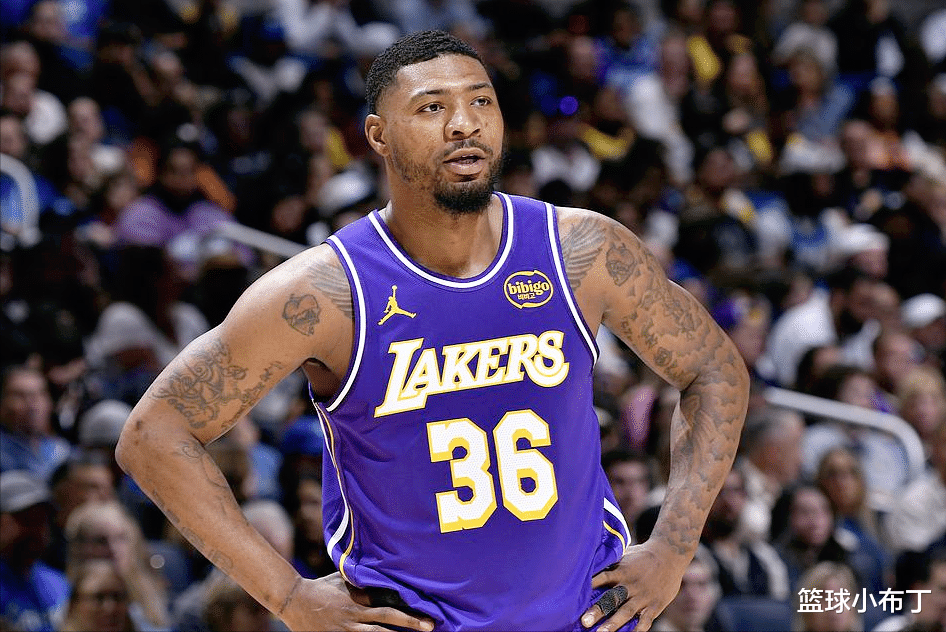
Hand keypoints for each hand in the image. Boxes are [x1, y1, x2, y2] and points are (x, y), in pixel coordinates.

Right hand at [280, 573, 435, 631]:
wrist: (293, 599)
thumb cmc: (322, 586)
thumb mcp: (345, 579)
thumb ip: (364, 580)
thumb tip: (386, 572)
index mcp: (358, 600)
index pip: (388, 607)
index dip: (408, 612)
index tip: (427, 615)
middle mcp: (354, 616)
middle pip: (386, 621)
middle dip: (410, 624)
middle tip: (430, 627)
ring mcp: (344, 630)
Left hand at [581, 541, 687, 631]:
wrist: (670, 554)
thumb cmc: (643, 555)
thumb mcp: (626, 554)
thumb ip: (611, 563)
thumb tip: (589, 563)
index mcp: (622, 570)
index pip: (602, 577)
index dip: (590, 585)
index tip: (575, 594)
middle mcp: (631, 584)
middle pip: (612, 598)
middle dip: (598, 610)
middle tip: (584, 621)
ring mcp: (643, 596)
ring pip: (626, 612)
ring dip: (613, 624)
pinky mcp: (655, 605)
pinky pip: (645, 620)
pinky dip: (637, 629)